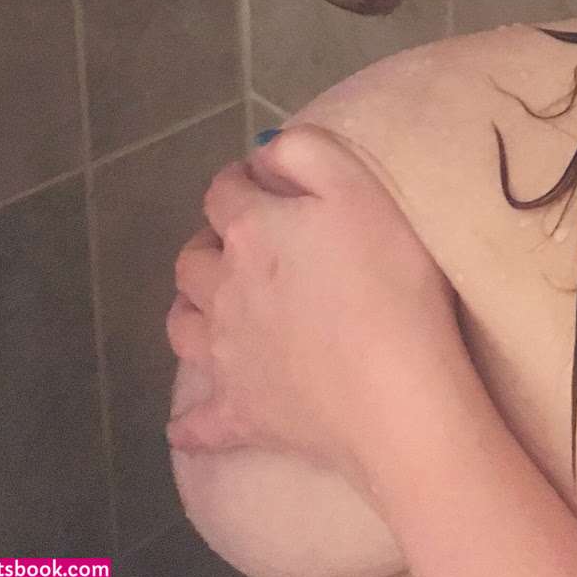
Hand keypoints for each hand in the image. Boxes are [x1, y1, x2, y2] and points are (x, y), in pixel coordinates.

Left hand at [164, 123, 466, 495]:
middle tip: (241, 243)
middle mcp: (224, 291)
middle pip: (192, 260)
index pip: (223, 193)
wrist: (395, 391)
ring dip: (191, 307)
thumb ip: (305, 152)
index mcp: (252, 232)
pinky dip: (189, 423)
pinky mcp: (238, 415)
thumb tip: (262, 151)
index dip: (239, 182)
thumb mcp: (359, 187)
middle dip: (210, 243)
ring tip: (216, 304)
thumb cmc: (388, 280)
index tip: (261, 183)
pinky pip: (196, 425)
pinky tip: (188, 425)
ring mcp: (226, 358)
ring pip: (181, 326)